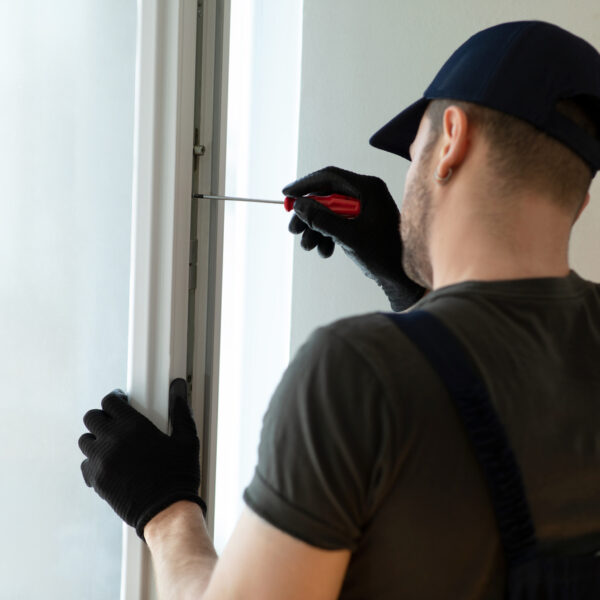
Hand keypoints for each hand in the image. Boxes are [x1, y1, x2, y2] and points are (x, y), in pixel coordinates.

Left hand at [79, 379, 205, 539]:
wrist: (166, 511)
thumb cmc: (179, 475)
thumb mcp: (187, 440)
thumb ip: (180, 411)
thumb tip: (179, 387)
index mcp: (134, 426)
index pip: (110, 402)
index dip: (116, 400)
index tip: (122, 403)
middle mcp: (113, 441)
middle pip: (92, 418)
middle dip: (103, 417)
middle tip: (115, 422)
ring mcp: (101, 462)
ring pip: (85, 440)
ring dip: (96, 439)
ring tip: (111, 444)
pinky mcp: (97, 481)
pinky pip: (85, 464)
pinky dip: (93, 461)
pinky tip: (108, 464)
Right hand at [283, 166, 424, 310]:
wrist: (401, 278)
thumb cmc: (383, 255)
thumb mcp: (349, 237)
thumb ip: (322, 219)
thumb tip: (298, 205)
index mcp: (369, 188)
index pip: (330, 177)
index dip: (305, 185)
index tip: (286, 195)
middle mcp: (366, 193)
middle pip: (326, 195)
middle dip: (308, 215)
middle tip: (293, 230)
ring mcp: (364, 208)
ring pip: (328, 211)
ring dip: (315, 229)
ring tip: (309, 247)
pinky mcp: (361, 222)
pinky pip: (336, 222)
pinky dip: (326, 236)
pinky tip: (325, 252)